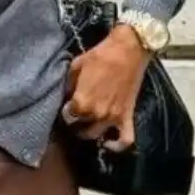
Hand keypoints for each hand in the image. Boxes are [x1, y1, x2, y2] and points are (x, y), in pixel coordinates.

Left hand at [61, 25, 147, 150]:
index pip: (67, 116)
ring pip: (97, 136)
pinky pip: (125, 139)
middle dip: (75, 123)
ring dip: (90, 132)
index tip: (67, 105)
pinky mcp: (127, 116)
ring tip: (87, 125)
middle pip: (80, 128)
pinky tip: (109, 143)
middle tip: (75, 115)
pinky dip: (117, 145)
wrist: (129, 48)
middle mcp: (96, 114)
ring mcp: (113, 117)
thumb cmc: (101, 55)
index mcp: (81, 102)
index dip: (66, 111)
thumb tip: (67, 97)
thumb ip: (69, 85)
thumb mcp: (76, 66)